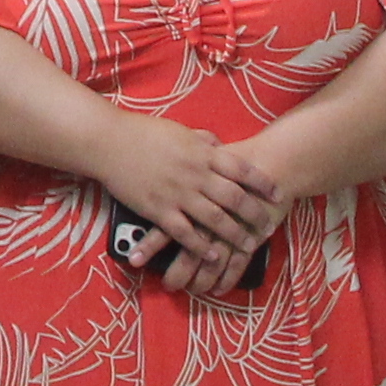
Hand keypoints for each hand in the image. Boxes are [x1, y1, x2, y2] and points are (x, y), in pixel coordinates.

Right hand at [82, 113, 283, 268]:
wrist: (108, 143)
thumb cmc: (142, 132)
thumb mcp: (179, 131)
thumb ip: (202, 140)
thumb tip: (218, 145)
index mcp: (202, 153)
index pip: (242, 170)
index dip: (263, 183)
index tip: (278, 193)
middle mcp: (195, 175)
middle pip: (234, 198)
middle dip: (255, 214)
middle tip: (268, 225)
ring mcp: (178, 195)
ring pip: (215, 220)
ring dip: (235, 235)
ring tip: (249, 245)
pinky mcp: (159, 211)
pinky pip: (186, 233)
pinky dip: (203, 246)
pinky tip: (215, 255)